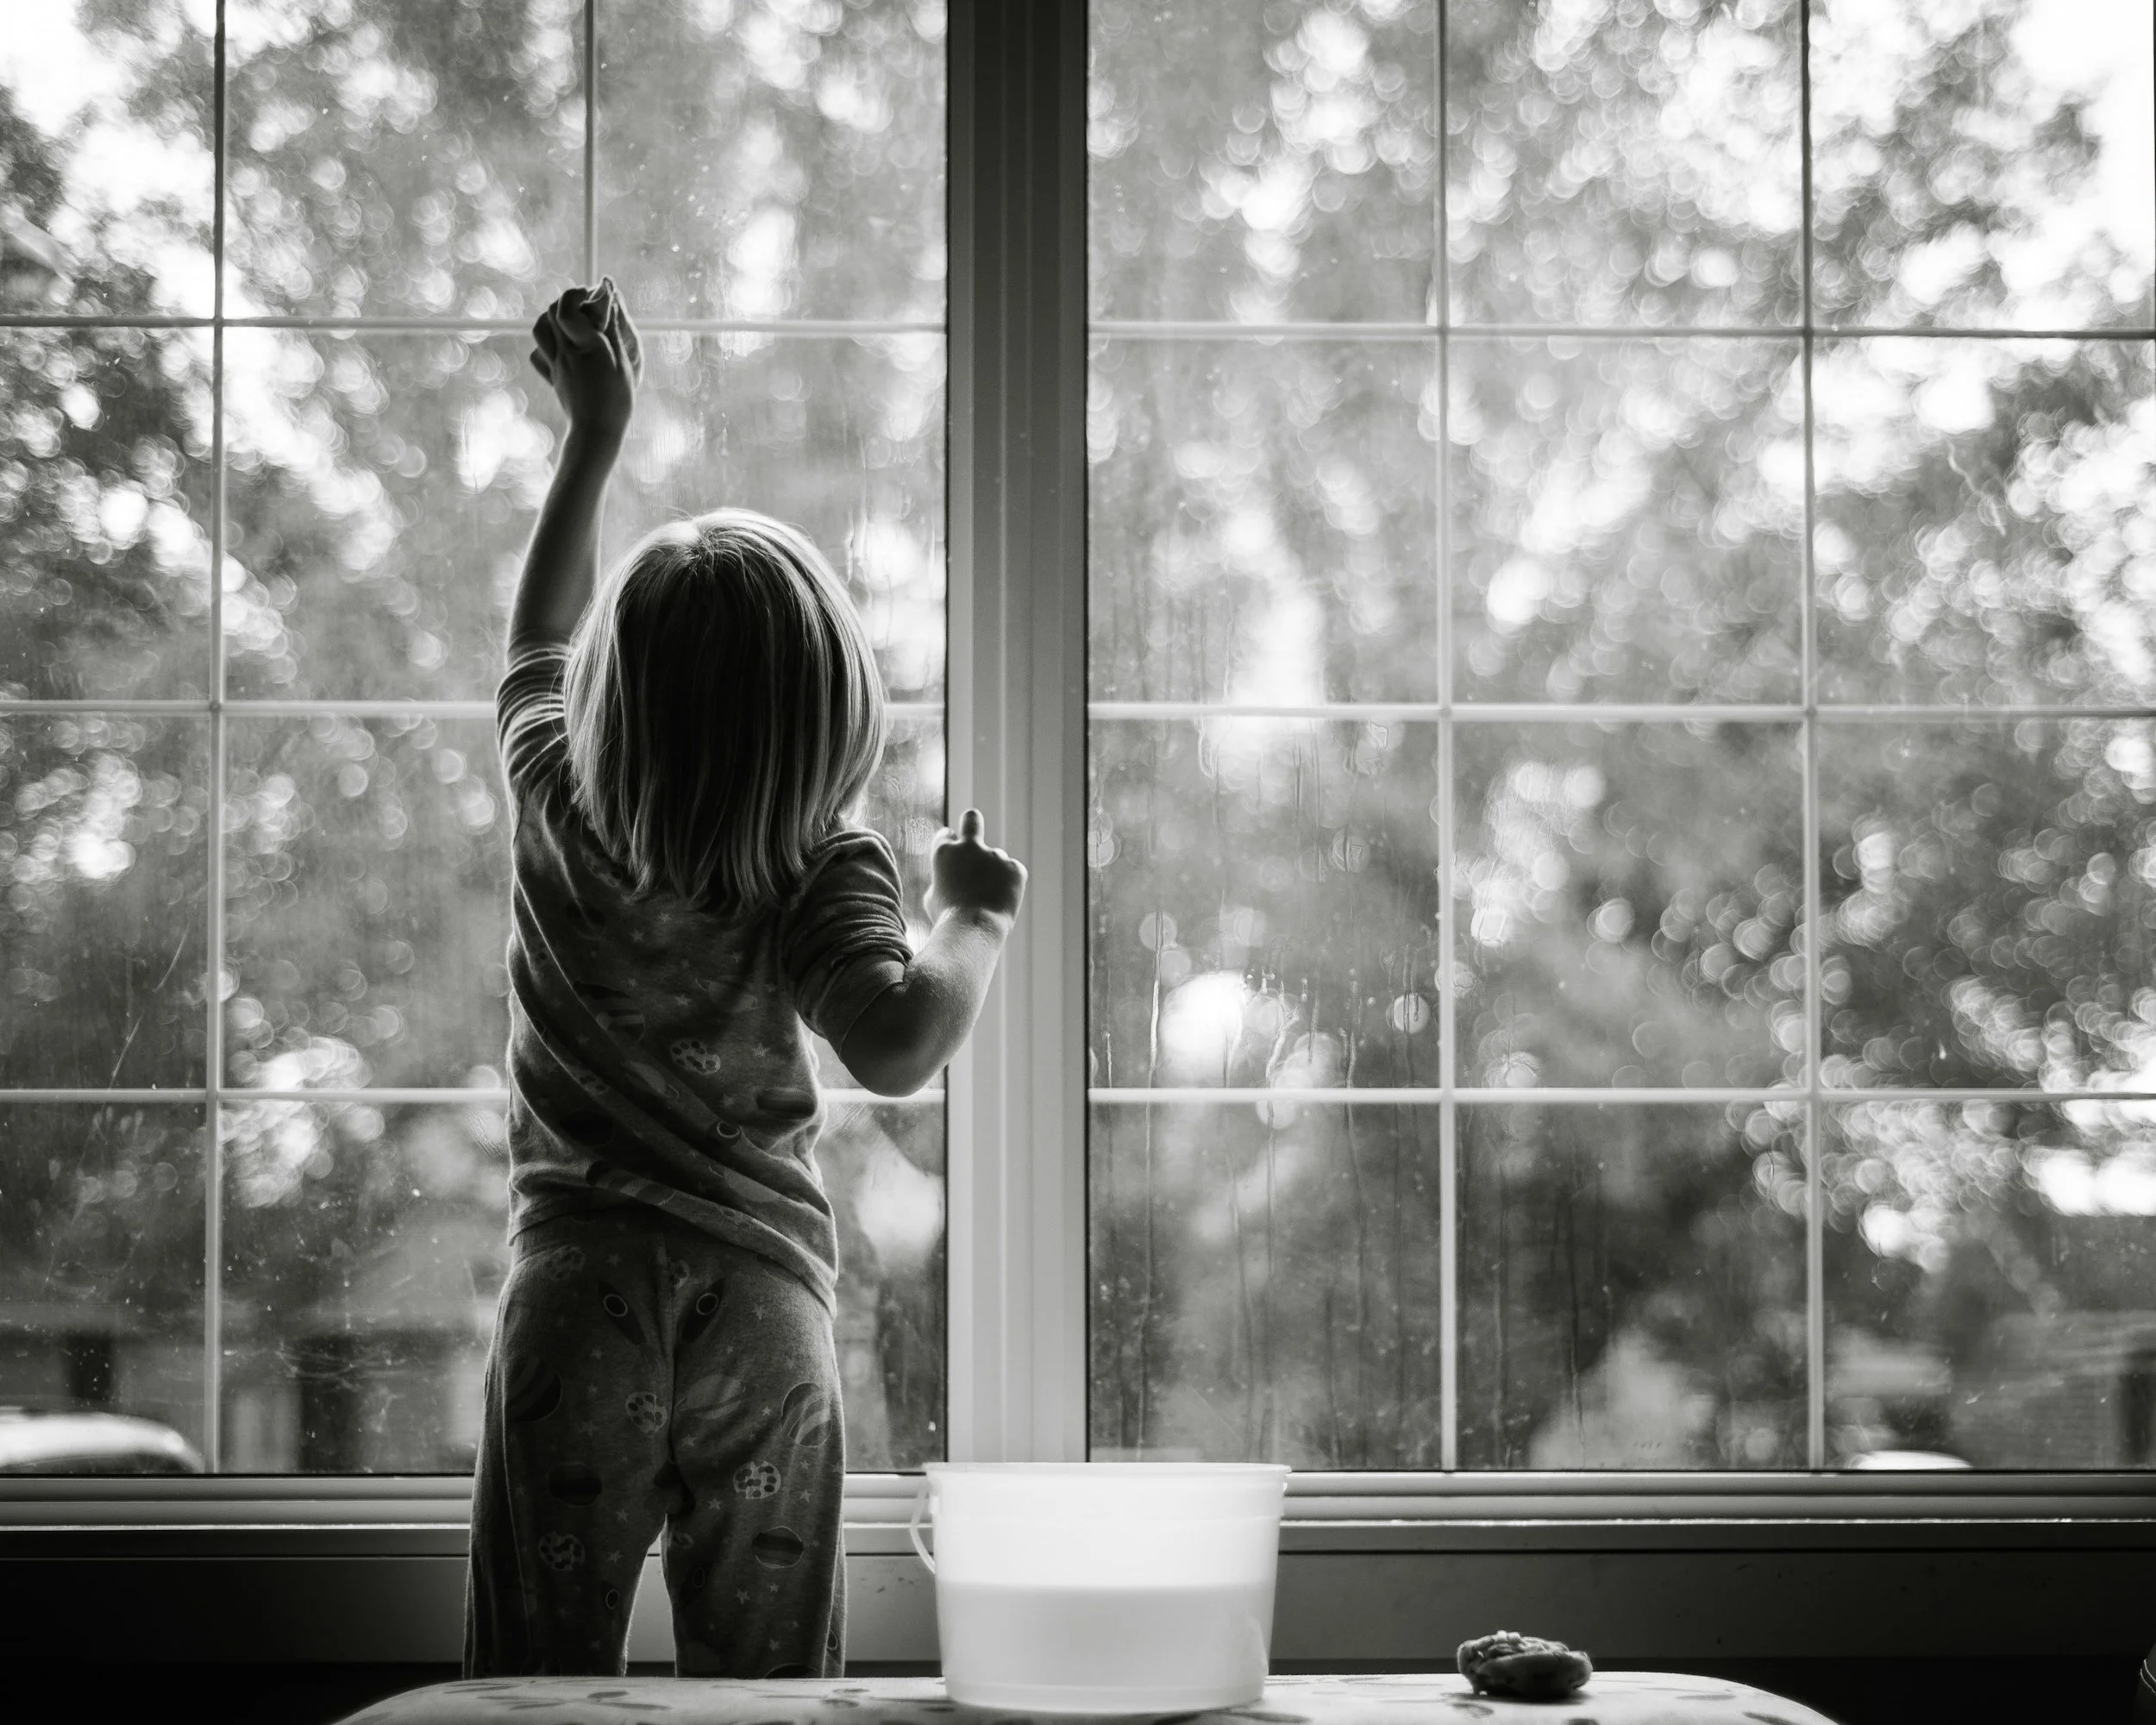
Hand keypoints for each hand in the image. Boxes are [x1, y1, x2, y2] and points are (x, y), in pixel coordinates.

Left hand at [531, 278, 641, 445]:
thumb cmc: (616, 400)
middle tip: (584, 306)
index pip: (566, 308)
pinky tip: (561, 348)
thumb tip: (609, 298)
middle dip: (565, 302)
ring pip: (539, 331)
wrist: (596, 432)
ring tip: (570, 323)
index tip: (589, 293)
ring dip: (551, 320)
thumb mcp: (624, 363)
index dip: (575, 295)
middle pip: (550, 314)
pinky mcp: (553, 378)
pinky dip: (545, 345)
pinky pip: (538, 355)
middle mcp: (565, 353)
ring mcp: (556, 366)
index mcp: (585, 347)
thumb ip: (614, 329)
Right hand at [926, 808, 1026, 923]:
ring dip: (993, 874)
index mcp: (944, 852)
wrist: (973, 929)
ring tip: (988, 900)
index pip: (946, 835)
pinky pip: (1012, 873)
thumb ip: (941, 880)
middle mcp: (970, 847)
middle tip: (974, 836)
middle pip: (972, 818)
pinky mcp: (1015, 867)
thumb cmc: (948, 918)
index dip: (949, 846)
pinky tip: (1001, 902)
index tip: (954, 857)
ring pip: (995, 860)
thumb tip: (947, 878)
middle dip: (971, 821)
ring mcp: (995, 855)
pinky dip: (1009, 885)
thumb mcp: (932, 898)